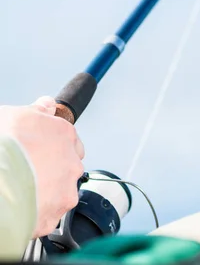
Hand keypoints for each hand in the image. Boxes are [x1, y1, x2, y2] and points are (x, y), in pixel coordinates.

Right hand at [0, 96, 84, 236]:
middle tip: (29, 172)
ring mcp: (66, 189)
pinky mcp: (56, 215)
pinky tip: (22, 206)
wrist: (0, 181)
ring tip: (23, 191)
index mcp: (65, 134)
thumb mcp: (18, 115)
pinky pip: (50, 215)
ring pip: (61, 192)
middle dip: (52, 170)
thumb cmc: (5, 145)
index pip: (70, 139)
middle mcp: (72, 162)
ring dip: (47, 192)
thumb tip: (48, 105)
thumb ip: (38, 110)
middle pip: (67, 166)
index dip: (54, 146)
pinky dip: (38, 213)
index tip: (43, 151)